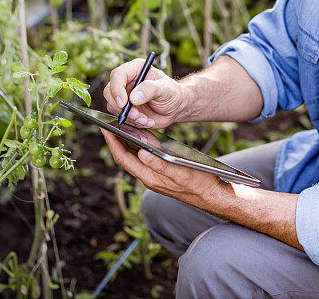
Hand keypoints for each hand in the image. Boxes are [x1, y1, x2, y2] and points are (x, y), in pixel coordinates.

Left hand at [100, 128, 223, 205]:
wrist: (213, 195)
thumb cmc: (200, 183)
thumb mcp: (181, 173)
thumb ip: (161, 165)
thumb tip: (141, 153)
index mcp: (150, 178)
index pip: (124, 158)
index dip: (112, 143)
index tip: (104, 127)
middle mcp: (149, 178)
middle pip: (125, 158)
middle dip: (115, 141)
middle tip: (108, 123)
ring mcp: (155, 177)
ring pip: (134, 158)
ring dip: (126, 143)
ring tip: (120, 127)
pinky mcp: (162, 174)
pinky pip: (144, 159)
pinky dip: (139, 146)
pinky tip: (142, 138)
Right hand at [104, 58, 186, 128]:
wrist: (175, 108)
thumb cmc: (172, 93)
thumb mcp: (166, 89)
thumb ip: (150, 90)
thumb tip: (133, 97)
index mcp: (136, 69)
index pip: (118, 75)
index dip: (117, 89)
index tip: (124, 103)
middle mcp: (127, 81)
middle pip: (110, 91)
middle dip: (121, 107)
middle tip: (136, 116)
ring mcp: (124, 95)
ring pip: (113, 106)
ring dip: (129, 116)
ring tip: (146, 119)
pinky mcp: (125, 108)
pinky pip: (120, 116)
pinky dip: (132, 122)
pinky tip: (146, 121)